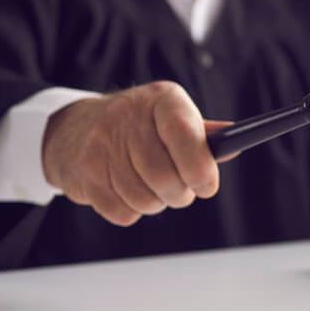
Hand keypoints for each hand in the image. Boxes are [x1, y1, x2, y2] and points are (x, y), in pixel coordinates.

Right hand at [41, 81, 227, 226]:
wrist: (74, 129)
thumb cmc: (139, 127)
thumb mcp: (171, 117)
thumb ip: (202, 134)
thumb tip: (236, 144)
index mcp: (161, 98)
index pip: (183, 131)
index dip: (199, 165)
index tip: (207, 186)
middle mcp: (128, 114)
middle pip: (164, 175)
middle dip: (179, 193)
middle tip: (181, 191)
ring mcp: (102, 142)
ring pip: (144, 199)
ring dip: (155, 203)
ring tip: (151, 188)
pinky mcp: (84, 172)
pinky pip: (122, 212)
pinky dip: (131, 211)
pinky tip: (125, 191)